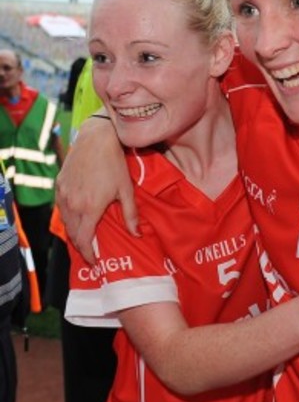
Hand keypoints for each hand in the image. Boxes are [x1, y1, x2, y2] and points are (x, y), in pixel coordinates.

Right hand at [56, 116, 137, 260]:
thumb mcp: (126, 190)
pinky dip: (68, 218)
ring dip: (74, 232)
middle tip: (91, 252)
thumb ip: (130, 215)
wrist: (97, 139)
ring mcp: (63, 194)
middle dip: (81, 246)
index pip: (84, 240)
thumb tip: (137, 234)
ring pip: (65, 222)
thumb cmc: (114, 164)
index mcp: (90, 208)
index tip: (94, 262)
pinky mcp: (59, 185)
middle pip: (72, 234)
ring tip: (85, 237)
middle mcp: (73, 204)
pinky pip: (61, 208)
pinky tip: (77, 218)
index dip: (88, 254)